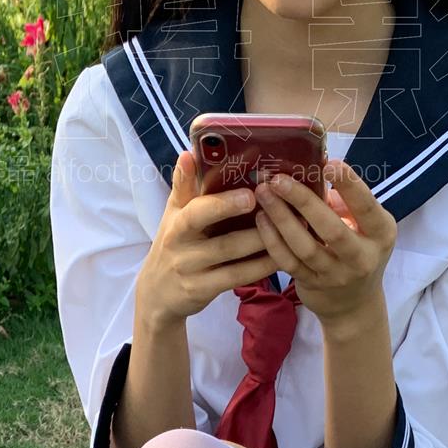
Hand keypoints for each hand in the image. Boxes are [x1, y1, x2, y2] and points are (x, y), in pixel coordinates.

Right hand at [135, 149, 280, 329]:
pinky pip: (236, 279)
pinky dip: (258, 268)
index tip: (250, 195)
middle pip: (220, 241)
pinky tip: (280, 257)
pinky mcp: (203, 292)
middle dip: (253, 232)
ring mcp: (193, 273)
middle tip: (277, 213)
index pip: (198, 212)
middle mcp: (183, 250)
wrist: (157, 294)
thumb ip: (183, 186)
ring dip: (263, 246)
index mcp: (178, 224)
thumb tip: (189, 153)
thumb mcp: (173, 214)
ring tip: (290, 231)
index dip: (223, 205)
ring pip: (232, 260)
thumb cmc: (173, 244)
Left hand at [251, 158, 396, 330]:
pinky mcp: (312, 286)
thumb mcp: (365, 227)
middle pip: (331, 229)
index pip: (367, 207)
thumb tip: (315, 176)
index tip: (329, 164)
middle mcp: (361, 258)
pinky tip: (261, 220)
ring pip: (304, 247)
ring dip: (281, 218)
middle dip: (303, 201)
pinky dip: (273, 240)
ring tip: (264, 194)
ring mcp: (335, 276)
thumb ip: (346, 204)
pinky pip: (289, 262)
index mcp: (380, 234)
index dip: (349, 186)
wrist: (354, 306)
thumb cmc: (358, 251)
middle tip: (278, 179)